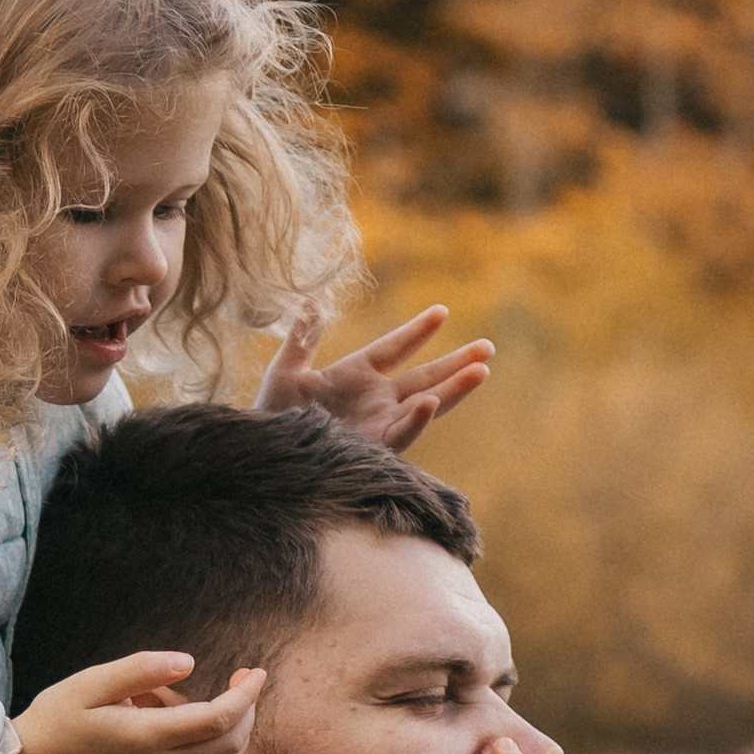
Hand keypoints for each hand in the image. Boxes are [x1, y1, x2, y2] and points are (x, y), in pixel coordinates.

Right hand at [0, 652, 263, 753]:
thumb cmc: (55, 719)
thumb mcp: (91, 682)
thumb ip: (141, 670)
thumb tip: (189, 662)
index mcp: (145, 737)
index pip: (218, 720)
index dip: (246, 695)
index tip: (257, 671)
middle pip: (230, 745)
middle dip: (248, 711)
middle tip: (244, 678)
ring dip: (240, 733)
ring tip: (232, 698)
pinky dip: (222, 749)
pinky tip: (207, 722)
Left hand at [255, 301, 494, 452]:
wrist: (265, 454)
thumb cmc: (273, 414)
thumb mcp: (287, 370)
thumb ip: (303, 336)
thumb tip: (311, 299)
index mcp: (357, 375)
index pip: (395, 348)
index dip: (417, 331)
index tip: (442, 312)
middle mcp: (376, 400)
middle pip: (425, 376)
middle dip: (457, 363)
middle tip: (488, 347)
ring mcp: (378, 424)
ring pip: (425, 404)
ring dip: (453, 389)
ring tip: (482, 372)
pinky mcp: (373, 449)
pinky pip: (399, 434)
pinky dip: (415, 420)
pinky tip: (429, 403)